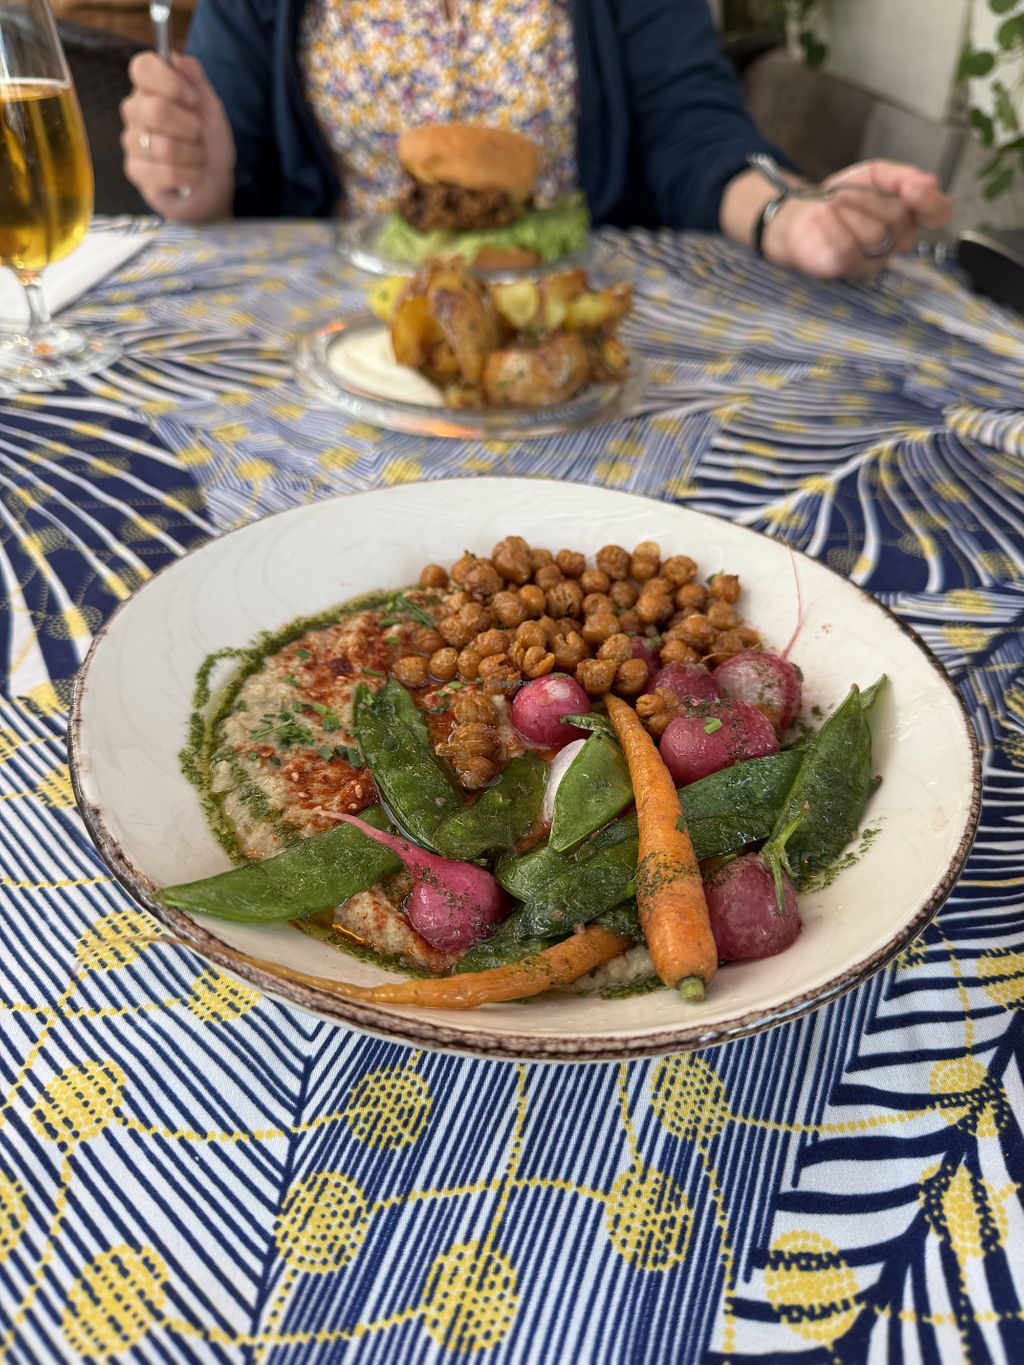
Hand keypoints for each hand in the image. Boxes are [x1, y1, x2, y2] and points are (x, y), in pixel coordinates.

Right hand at [120, 53, 235, 221]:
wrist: (214, 183)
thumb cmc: (210, 142)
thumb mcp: (210, 107)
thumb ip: (195, 79)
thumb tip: (176, 58)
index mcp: (150, 88)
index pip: (142, 68)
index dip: (171, 83)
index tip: (194, 100)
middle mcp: (135, 111)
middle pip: (156, 110)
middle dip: (190, 128)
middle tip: (199, 136)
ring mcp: (132, 142)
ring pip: (163, 147)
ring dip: (194, 156)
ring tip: (198, 158)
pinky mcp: (135, 172)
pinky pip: (165, 173)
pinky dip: (190, 176)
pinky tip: (192, 176)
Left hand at [762, 160, 952, 279]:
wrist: (804, 213)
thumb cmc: (844, 196)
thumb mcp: (875, 175)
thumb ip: (902, 176)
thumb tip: (930, 183)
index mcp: (912, 215)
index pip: (940, 214)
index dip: (932, 204)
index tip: (914, 190)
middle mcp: (898, 242)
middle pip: (899, 219)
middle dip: (870, 198)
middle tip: (846, 192)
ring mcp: (874, 261)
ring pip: (874, 235)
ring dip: (849, 209)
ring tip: (832, 203)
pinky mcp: (847, 270)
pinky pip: (847, 249)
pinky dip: (833, 225)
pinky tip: (823, 214)